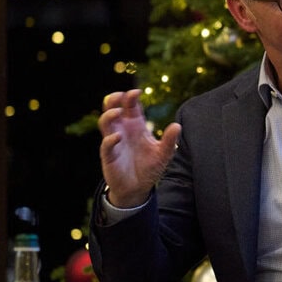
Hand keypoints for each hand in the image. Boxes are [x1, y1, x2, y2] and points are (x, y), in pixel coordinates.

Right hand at [97, 89, 181, 207]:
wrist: (138, 188)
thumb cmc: (150, 167)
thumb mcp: (164, 154)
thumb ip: (170, 140)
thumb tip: (177, 125)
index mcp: (136, 125)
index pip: (131, 105)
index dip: (131, 97)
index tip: (137, 92)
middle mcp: (123, 130)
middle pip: (113, 108)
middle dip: (114, 99)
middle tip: (120, 95)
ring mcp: (114, 142)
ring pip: (104, 122)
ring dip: (109, 115)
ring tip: (118, 112)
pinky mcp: (109, 156)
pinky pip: (106, 145)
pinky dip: (110, 140)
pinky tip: (117, 137)